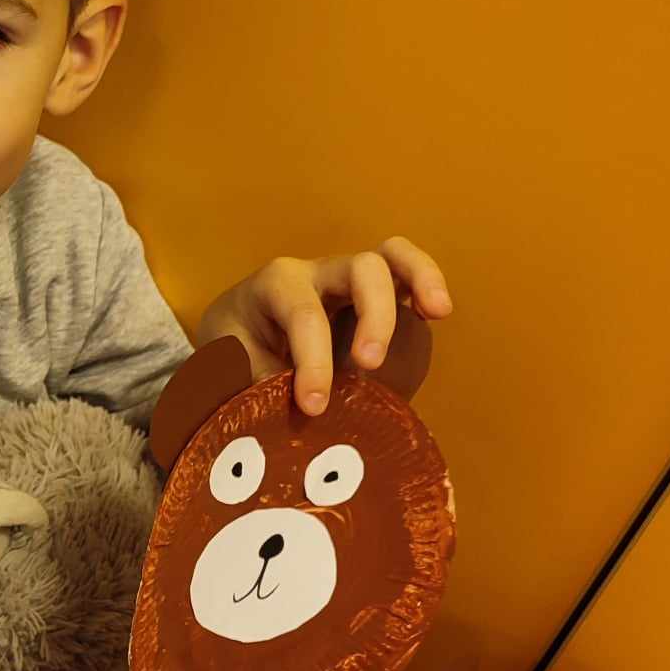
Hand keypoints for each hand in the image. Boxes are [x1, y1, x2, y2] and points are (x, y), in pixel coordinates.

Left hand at [193, 237, 451, 415]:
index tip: (314, 406)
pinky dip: (423, 286)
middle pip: (360, 268)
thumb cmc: (232, 349)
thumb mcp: (232, 368)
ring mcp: (346, 280)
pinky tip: (435, 314)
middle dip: (373, 316)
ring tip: (439, 311)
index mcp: (274, 286)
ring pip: (391, 256)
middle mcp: (315, 273)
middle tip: (369, 365)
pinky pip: (403, 273)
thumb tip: (299, 414)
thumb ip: (263, 386)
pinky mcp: (370, 295)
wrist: (230, 332)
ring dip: (420, 278)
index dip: (314, 362)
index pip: (304, 316)